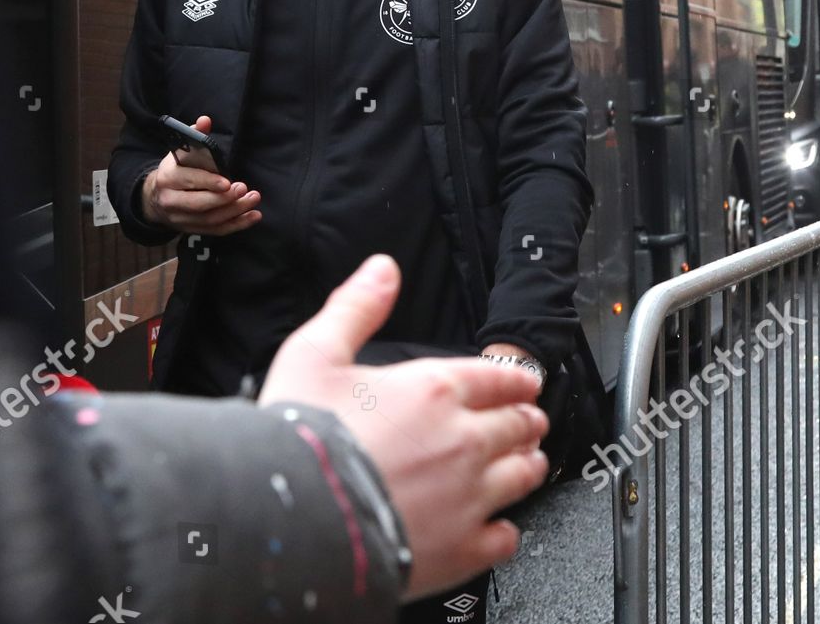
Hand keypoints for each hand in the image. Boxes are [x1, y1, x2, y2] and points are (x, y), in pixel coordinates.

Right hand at [140, 115, 261, 234]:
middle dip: (224, 199)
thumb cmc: (174, 171)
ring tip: (253, 199)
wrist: (154, 198)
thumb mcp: (179, 153)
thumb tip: (206, 121)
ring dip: (235, 211)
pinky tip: (253, 216)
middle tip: (244, 189)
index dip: (208, 182)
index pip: (188, 181)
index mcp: (167, 178)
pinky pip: (216, 231)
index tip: (228, 182)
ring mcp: (180, 219)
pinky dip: (236, 225)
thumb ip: (194, 137)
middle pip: (199, 205)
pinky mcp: (192, 230)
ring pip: (210, 220)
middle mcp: (171, 201)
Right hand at [260, 255, 547, 600]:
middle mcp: (463, 440)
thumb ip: (356, 307)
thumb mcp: (315, 353)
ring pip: (524, 476)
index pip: (500, 378)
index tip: (522, 385)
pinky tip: (496, 526)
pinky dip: (506, 530)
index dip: (515, 380)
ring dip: (526, 465)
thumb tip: (382, 270)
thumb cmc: (302, 441)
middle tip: (527, 422)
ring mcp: (468, 497)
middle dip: (526, 420)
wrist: (292, 521)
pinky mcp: (461, 549)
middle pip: (520, 425)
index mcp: (434, 389)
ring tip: (523, 464)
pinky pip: (506, 538)